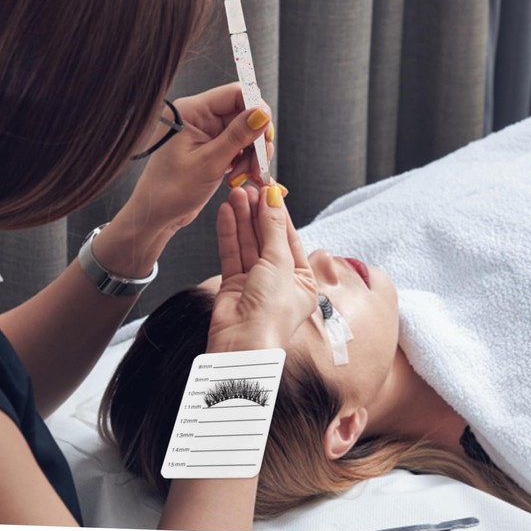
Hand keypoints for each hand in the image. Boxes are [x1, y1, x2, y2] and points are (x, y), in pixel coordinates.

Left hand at [126, 83, 274, 231]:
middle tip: (259, 164)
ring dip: (254, 154)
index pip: (235, 93)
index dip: (256, 109)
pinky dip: (247, 161)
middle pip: (245, 113)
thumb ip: (238, 136)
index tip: (266, 135)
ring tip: (248, 176)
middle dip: (257, 139)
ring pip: (247, 132)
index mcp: (192, 111)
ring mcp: (208, 132)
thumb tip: (262, 113)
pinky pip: (241, 145)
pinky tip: (243, 178)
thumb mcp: (209, 163)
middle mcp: (200, 116)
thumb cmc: (172, 190)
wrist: (157, 215)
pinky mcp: (214, 147)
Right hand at [207, 185, 317, 352]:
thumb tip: (274, 199)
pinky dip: (229, 232)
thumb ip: (273, 229)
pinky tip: (227, 212)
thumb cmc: (271, 313)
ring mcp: (255, 283)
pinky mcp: (233, 285)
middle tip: (249, 187)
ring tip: (236, 193)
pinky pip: (232, 253)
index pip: (289, 237)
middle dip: (258, 212)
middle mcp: (280, 281)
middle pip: (267, 238)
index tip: (269, 188)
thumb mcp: (279, 263)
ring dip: (242, 218)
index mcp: (303, 280)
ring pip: (248, 243)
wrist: (243, 344)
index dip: (278, 212)